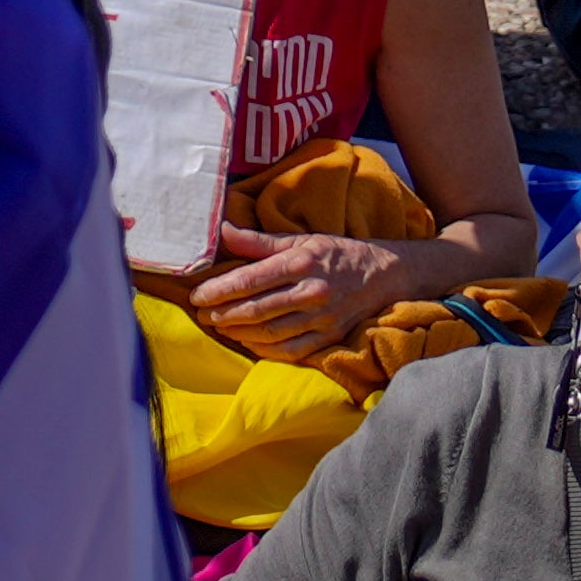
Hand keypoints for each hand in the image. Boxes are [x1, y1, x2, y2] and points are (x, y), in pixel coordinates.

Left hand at [174, 227, 424, 353]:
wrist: (383, 275)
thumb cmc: (335, 253)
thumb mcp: (300, 240)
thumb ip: (259, 241)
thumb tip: (222, 230)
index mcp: (301, 262)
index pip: (251, 279)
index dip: (220, 290)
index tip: (197, 295)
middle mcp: (311, 292)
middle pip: (256, 308)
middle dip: (223, 313)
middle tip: (200, 314)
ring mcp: (322, 318)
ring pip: (270, 332)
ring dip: (238, 332)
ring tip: (218, 327)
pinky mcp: (330, 338)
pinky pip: (291, 350)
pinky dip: (264, 350)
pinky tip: (246, 343)